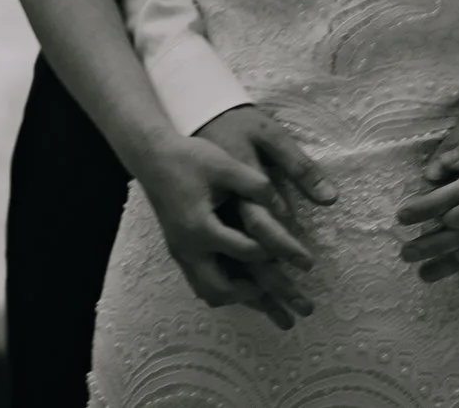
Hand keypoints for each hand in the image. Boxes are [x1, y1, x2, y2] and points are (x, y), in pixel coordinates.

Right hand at [130, 123, 314, 327]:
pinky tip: (243, 285)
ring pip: (208, 292)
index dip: (277, 255)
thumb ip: (255, 185)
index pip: (246, 251)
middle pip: (222, 288)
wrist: (153, 158)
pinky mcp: (180, 251)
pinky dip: (223, 288)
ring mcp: (181, 253)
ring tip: (269, 300)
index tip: (305, 261)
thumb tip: (283, 207)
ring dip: (238, 298)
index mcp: (202, 227)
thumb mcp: (225, 165)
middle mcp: (189, 248)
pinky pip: (200, 282)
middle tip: (288, 300)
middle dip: (257, 296)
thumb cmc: (191, 158)